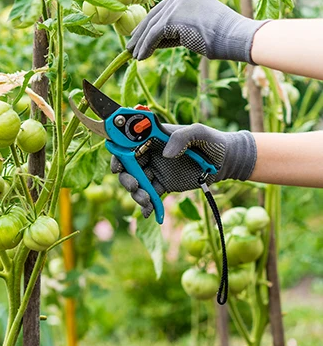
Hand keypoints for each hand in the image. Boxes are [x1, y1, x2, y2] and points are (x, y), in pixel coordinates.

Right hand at [113, 123, 256, 217]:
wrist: (227, 161)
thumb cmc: (213, 141)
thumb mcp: (199, 132)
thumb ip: (182, 138)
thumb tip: (165, 153)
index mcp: (154, 138)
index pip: (128, 144)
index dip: (119, 154)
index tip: (118, 167)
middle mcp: (151, 154)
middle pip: (128, 167)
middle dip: (126, 178)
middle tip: (135, 187)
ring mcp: (156, 170)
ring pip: (137, 183)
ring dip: (137, 194)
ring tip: (147, 201)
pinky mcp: (164, 184)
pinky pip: (151, 195)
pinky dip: (148, 206)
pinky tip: (149, 213)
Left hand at [127, 0, 267, 62]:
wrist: (236, 36)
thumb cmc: (221, 36)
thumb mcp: (193, 26)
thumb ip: (175, 28)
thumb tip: (154, 39)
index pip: (161, 9)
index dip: (148, 24)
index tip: (138, 36)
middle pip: (153, 15)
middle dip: (140, 33)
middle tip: (131, 46)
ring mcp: (175, 4)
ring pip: (151, 27)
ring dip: (140, 43)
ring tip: (134, 55)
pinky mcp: (172, 18)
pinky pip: (153, 35)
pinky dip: (145, 47)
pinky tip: (141, 57)